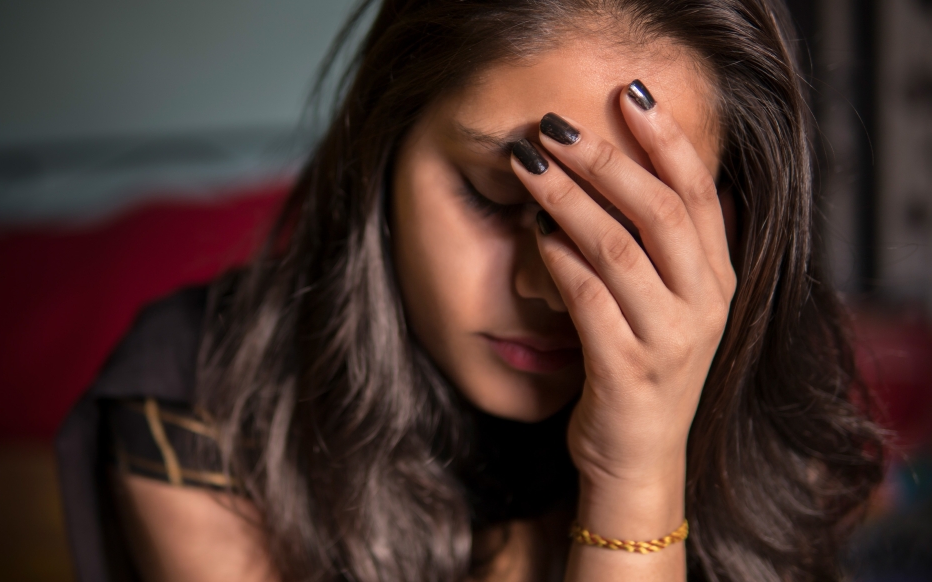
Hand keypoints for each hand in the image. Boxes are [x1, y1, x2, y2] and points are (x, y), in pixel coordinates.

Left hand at [510, 82, 735, 511]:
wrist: (638, 459)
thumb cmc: (642, 367)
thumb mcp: (671, 304)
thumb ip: (668, 248)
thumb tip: (644, 173)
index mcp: (717, 281)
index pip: (701, 194)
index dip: (667, 140)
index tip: (629, 94)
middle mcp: (704, 306)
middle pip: (660, 212)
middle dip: (605, 160)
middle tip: (555, 126)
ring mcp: (669, 341)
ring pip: (618, 250)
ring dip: (568, 200)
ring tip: (529, 165)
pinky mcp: (627, 372)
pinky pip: (589, 301)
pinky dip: (559, 261)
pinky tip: (534, 234)